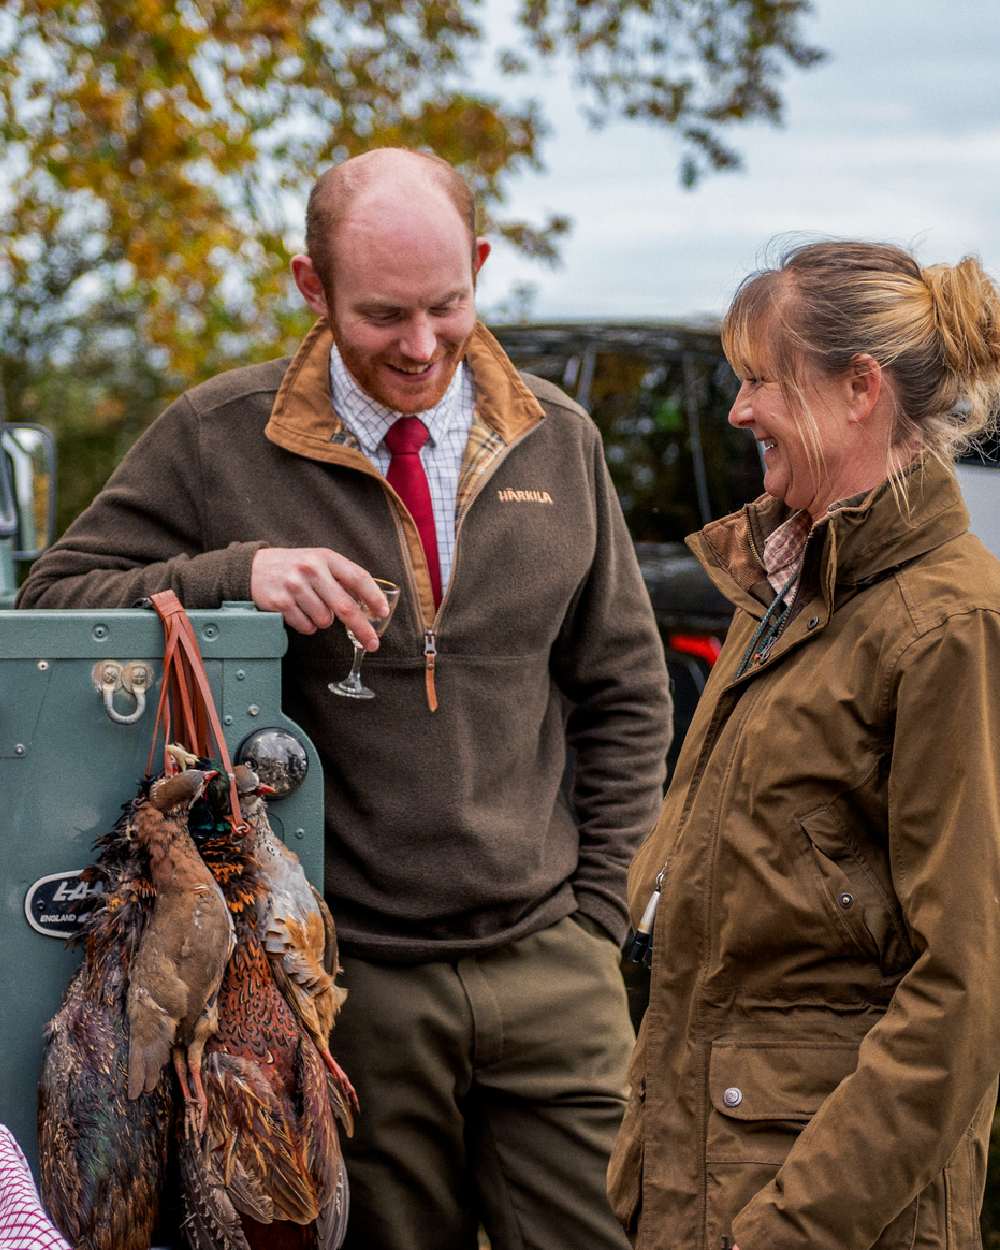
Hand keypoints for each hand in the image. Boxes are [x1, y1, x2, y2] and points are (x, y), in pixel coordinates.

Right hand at [250, 548, 389, 646]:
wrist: (253, 567)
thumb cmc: (294, 568)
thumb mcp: (318, 561)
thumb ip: (341, 578)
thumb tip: (370, 605)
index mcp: (326, 557)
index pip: (358, 578)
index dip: (374, 597)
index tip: (383, 613)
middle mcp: (311, 569)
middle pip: (345, 607)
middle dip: (362, 629)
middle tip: (373, 643)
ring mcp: (294, 586)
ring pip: (325, 620)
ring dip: (323, 621)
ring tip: (310, 607)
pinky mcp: (280, 603)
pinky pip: (306, 627)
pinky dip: (306, 626)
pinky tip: (298, 612)